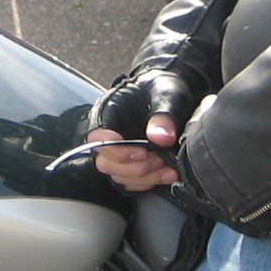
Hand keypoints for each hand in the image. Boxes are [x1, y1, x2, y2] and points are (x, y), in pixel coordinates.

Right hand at [87, 69, 193, 191]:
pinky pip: (131, 182)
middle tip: (158, 158)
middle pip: (105, 161)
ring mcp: (119, 151)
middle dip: (133, 166)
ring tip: (166, 167)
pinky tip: (168, 174)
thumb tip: (162, 138)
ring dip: (144, 176)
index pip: (97, 137)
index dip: (114, 149)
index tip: (141, 151)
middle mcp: (109, 134)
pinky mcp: (131, 163)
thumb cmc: (164, 88)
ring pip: (118, 175)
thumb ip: (164, 115)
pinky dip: (150, 182)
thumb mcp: (167, 94)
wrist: (173, 93)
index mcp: (109, 112)